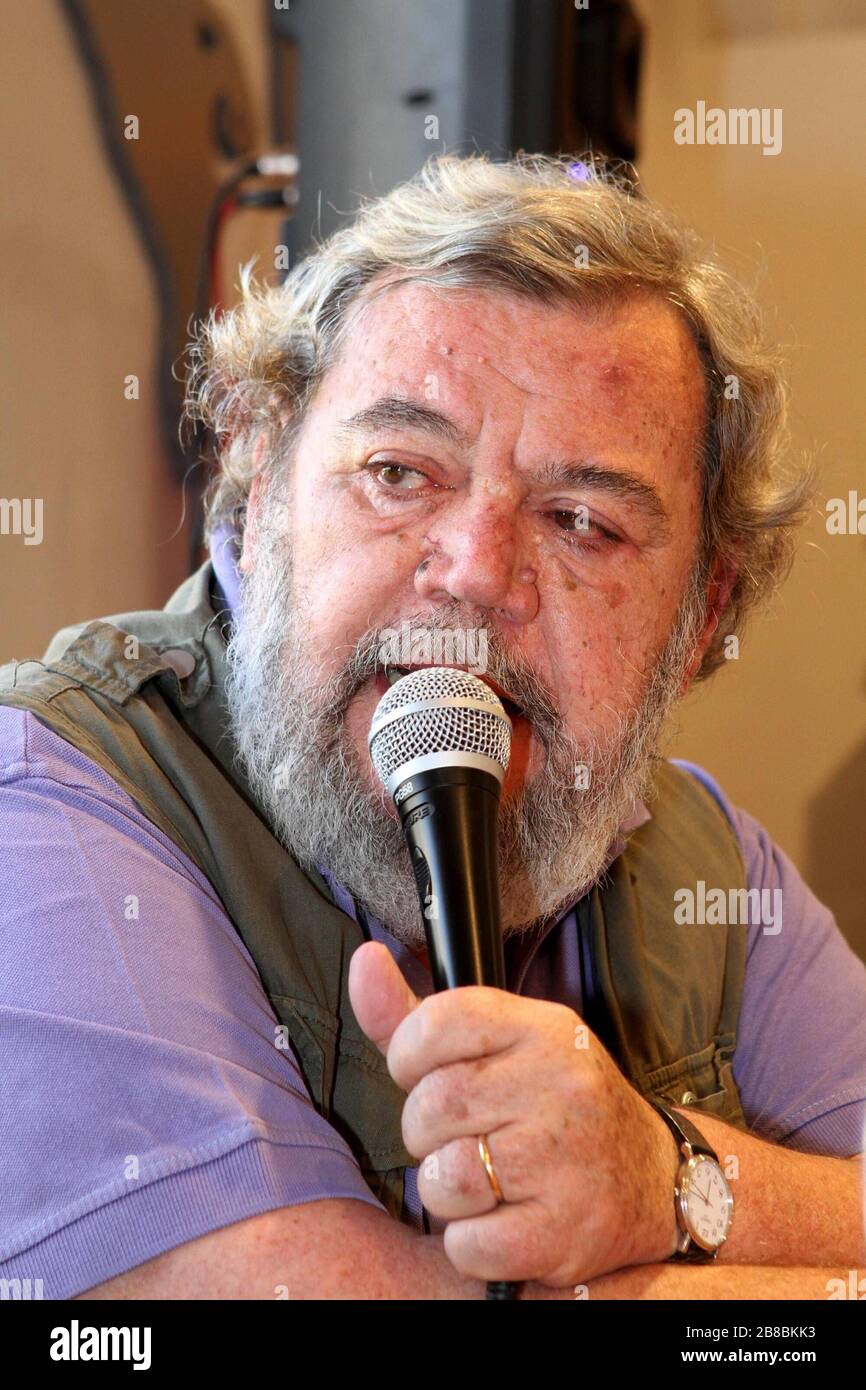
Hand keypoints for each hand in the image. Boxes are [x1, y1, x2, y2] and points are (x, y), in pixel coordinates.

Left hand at [349, 940, 680, 1286]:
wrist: (651, 1179)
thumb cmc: (555, 1105)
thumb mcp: (501, 1044)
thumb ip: (418, 1015)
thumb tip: (364, 962)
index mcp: (542, 1029)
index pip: (438, 1022)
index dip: (409, 1056)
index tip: (425, 1075)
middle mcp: (560, 1085)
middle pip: (431, 1106)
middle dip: (426, 1132)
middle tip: (462, 1137)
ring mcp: (565, 1160)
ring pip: (443, 1178)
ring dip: (445, 1191)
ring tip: (481, 1181)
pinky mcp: (563, 1232)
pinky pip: (467, 1243)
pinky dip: (469, 1242)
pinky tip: (501, 1220)